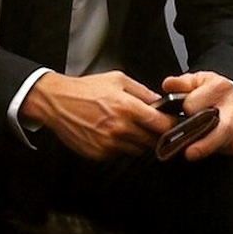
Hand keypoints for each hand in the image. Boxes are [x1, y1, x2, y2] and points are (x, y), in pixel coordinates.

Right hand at [20, 70, 174, 160]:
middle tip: (152, 127)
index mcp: (127, 107)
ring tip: (128, 127)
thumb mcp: (117, 79)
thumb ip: (141, 91)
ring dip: (139, 141)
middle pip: (153, 141)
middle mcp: (120, 128)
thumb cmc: (85, 89)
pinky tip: (112, 133)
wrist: (57, 102)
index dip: (172, 126)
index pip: (161, 124)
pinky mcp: (99, 153)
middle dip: (156, 135)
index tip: (174, 125)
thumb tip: (158, 101)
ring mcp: (109, 143)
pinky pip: (120, 154)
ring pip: (138, 150)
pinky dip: (121, 146)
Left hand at [161, 71, 232, 159]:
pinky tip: (212, 146)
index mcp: (219, 86)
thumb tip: (167, 85)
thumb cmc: (210, 87)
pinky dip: (223, 150)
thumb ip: (179, 83)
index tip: (178, 117)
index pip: (199, 105)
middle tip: (188, 153)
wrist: (230, 90)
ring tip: (194, 151)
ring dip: (211, 148)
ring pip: (230, 141)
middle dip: (205, 144)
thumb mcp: (193, 80)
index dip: (186, 111)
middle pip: (224, 127)